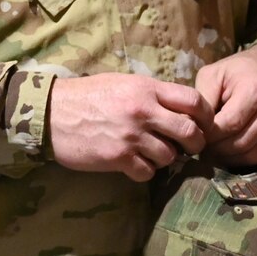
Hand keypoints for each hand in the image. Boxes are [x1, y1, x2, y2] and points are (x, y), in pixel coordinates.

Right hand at [48, 73, 211, 180]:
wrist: (51, 113)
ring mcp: (131, 136)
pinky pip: (147, 172)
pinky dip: (145, 171)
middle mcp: (144, 111)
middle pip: (189, 131)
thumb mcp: (124, 83)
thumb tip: (180, 107)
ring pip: (170, 156)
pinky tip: (135, 163)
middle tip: (189, 147)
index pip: (193, 100)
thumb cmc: (88, 95)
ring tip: (153, 153)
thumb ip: (152, 94)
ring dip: (166, 158)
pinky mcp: (118, 158)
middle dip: (195, 143)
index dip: (206, 115)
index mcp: (147, 89)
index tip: (204, 124)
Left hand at [194, 44, 256, 168]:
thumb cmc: (240, 70)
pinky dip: (244, 159)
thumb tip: (189, 125)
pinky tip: (232, 150)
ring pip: (252, 155)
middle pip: (240, 144)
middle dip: (217, 150)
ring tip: (215, 150)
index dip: (209, 135)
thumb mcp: (214, 74)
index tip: (196, 134)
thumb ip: (202, 99)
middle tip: (203, 146)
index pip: (228, 125)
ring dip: (229, 158)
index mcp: (256, 90)